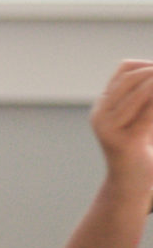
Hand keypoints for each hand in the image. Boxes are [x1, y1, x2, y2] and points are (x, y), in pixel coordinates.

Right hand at [90, 59, 152, 195]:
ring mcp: (108, 128)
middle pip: (130, 78)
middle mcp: (100, 114)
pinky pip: (148, 115)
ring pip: (138, 93)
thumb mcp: (140, 118)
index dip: (147, 63)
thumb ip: (144, 100)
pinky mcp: (123, 142)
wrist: (130, 184)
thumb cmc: (140, 150)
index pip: (124, 70)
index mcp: (102, 105)